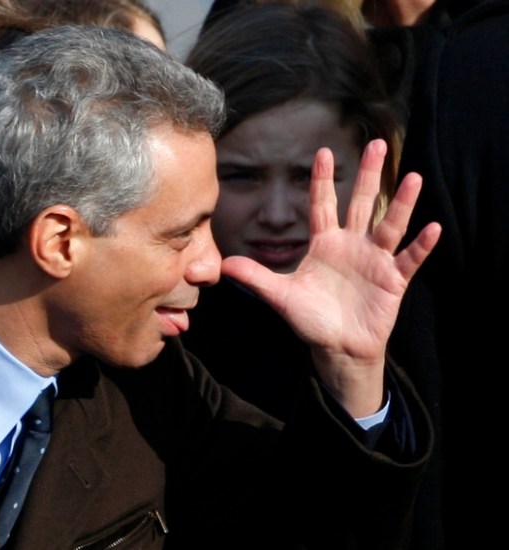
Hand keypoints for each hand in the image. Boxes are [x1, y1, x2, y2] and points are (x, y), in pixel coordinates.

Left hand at [221, 139, 440, 415]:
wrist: (336, 348)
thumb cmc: (311, 319)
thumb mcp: (281, 296)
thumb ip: (256, 278)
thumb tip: (223, 266)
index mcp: (325, 244)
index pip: (322, 205)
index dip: (322, 180)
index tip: (322, 151)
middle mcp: (351, 245)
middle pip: (361, 204)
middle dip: (368, 175)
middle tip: (376, 144)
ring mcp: (374, 260)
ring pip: (389, 225)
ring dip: (401, 203)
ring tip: (412, 177)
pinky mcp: (392, 280)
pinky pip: (409, 259)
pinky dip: (420, 246)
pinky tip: (432, 228)